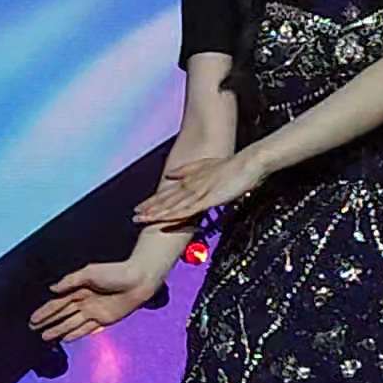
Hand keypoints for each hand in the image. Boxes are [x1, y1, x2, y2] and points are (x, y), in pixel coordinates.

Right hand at [32, 261, 163, 343]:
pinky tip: (65, 339)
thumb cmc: (115, 272)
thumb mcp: (90, 272)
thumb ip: (70, 281)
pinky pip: (86, 329)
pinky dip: (75, 334)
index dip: (45, 312)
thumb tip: (52, 289)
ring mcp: (93, 312)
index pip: (57, 303)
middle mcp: (84, 302)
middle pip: (61, 314)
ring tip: (44, 337)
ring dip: (58, 330)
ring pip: (71, 324)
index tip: (33, 319)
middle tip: (32, 329)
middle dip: (47, 322)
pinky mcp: (104, 320)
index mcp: (78, 289)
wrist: (138, 280)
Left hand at [135, 149, 265, 228]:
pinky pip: (187, 209)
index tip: (139, 208)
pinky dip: (174, 215)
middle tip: (134, 217)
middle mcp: (190, 186)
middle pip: (166, 200)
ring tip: (142, 220)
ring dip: (157, 213)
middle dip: (149, 209)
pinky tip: (164, 220)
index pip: (167, 193)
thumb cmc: (232, 166)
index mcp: (190, 180)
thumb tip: (170, 174)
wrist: (248, 162)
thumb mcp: (207, 167)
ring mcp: (198, 192)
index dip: (152, 201)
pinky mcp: (208, 198)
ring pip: (173, 205)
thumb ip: (187, 171)